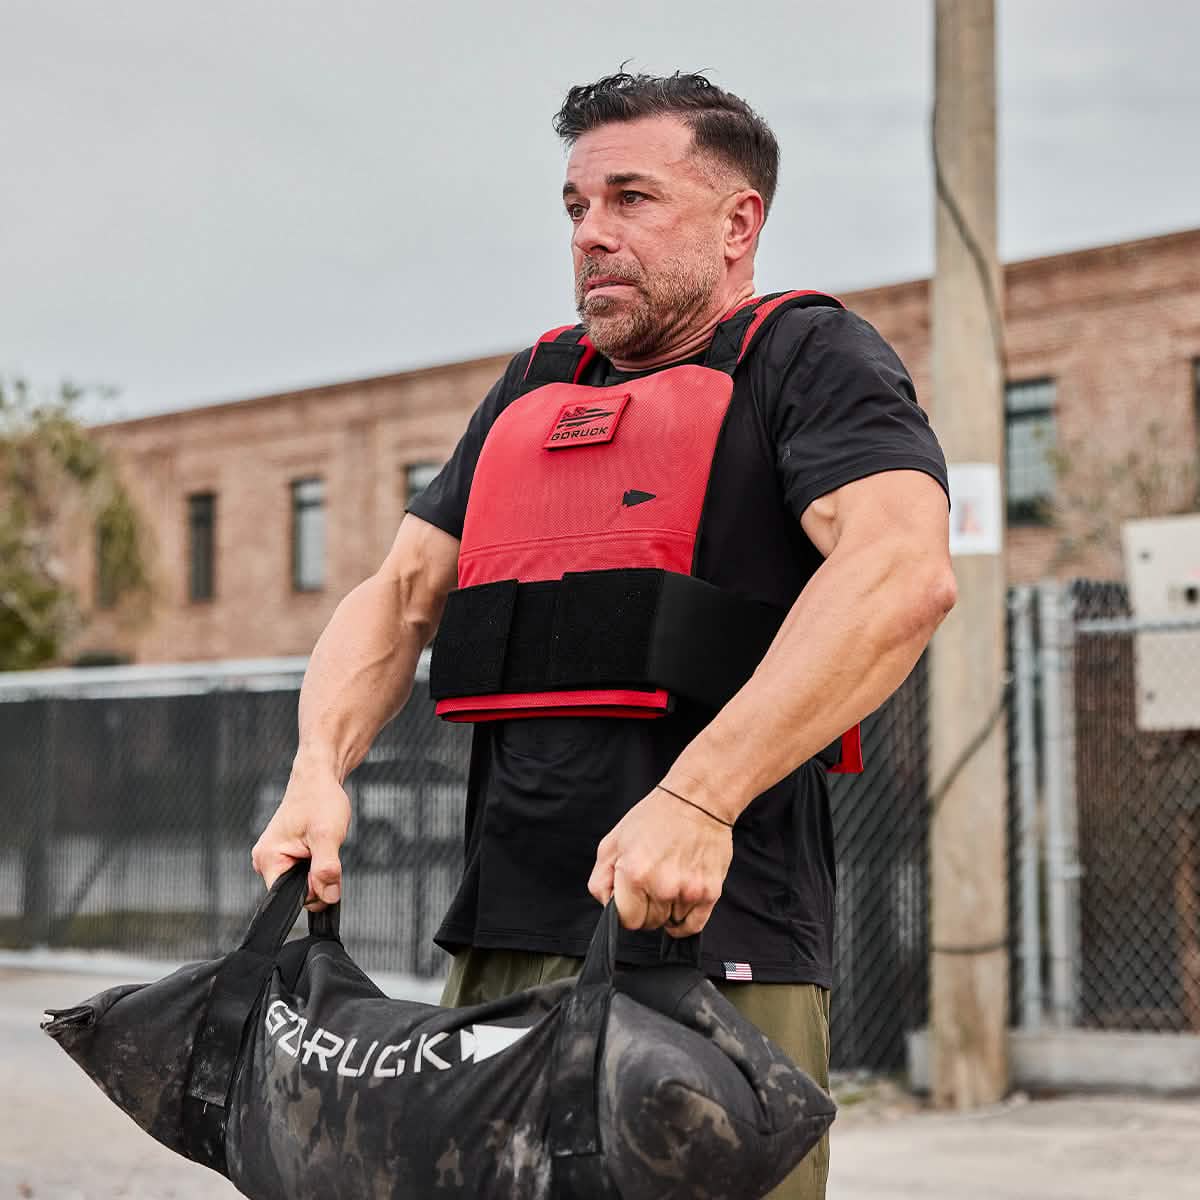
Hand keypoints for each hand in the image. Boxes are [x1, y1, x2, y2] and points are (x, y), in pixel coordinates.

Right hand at [251, 758, 349, 910]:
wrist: (319, 778)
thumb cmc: (320, 800)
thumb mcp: (327, 836)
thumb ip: (326, 870)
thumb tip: (327, 898)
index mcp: (267, 859)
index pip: (288, 899)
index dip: (312, 891)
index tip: (324, 868)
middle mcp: (265, 861)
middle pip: (296, 892)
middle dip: (317, 879)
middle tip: (325, 850)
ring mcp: (274, 858)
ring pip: (302, 882)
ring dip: (317, 870)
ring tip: (321, 844)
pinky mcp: (284, 854)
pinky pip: (303, 872)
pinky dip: (315, 864)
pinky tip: (318, 846)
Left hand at [587, 786, 732, 937]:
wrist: (697, 801)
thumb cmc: (653, 819)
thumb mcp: (613, 842)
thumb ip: (600, 880)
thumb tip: (608, 907)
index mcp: (634, 873)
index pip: (626, 920)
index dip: (626, 909)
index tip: (631, 895)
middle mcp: (662, 886)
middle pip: (649, 924)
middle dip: (646, 909)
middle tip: (652, 882)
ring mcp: (688, 891)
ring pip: (670, 923)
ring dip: (667, 909)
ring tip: (670, 879)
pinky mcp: (710, 893)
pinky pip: (692, 926)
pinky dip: (685, 920)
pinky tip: (681, 899)